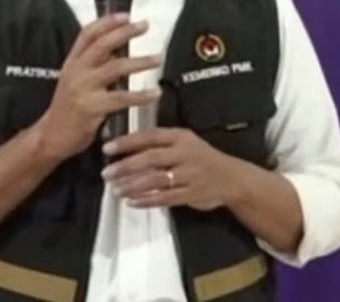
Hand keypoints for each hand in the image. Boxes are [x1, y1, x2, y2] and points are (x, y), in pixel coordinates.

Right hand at [34, 14, 162, 160]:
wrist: (51, 136)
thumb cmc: (68, 108)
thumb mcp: (74, 80)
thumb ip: (92, 65)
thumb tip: (117, 49)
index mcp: (72, 62)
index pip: (87, 34)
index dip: (106, 22)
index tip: (126, 15)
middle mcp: (76, 71)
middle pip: (103, 45)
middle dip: (125, 32)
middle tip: (145, 26)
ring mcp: (83, 89)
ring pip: (115, 68)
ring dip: (140, 62)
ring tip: (159, 58)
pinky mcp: (92, 108)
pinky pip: (121, 98)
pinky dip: (140, 95)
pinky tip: (154, 93)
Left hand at [101, 128, 240, 211]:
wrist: (232, 178)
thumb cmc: (201, 158)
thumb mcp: (185, 142)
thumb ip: (161, 143)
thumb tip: (126, 147)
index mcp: (180, 137)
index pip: (150, 137)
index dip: (127, 142)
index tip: (107, 149)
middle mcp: (184, 154)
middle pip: (151, 158)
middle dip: (126, 166)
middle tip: (106, 174)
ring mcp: (189, 175)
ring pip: (156, 180)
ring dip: (133, 185)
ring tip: (115, 190)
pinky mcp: (192, 193)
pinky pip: (165, 198)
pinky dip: (147, 201)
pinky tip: (132, 202)